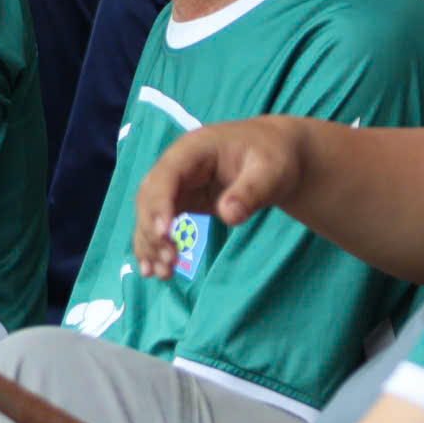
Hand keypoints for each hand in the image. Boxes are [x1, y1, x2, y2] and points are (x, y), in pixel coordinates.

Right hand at [132, 116, 303, 276]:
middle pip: (150, 195)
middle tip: (170, 261)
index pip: (167, 174)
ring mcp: (175, 184)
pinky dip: (153, 245)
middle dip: (153, 229)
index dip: (160, 203)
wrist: (274, 154)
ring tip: (162, 273)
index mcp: (194, 148)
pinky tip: (153, 270)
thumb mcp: (270, 171)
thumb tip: (229, 216)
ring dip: (150, 243)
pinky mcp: (180, 201)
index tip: (164, 233)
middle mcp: (176, 164)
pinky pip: (158, 223)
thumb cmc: (273, 157)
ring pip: (149, 213)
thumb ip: (251, 192)